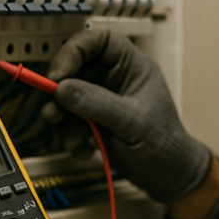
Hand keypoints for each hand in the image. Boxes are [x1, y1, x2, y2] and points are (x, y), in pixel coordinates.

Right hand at [43, 29, 212, 203]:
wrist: (168, 177)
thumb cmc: (165, 144)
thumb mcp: (132, 122)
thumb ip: (97, 103)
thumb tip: (62, 88)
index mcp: (133, 66)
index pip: (100, 42)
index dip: (75, 50)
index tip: (59, 72)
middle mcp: (116, 78)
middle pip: (77, 65)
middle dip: (60, 83)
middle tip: (50, 100)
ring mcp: (103, 98)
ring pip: (68, 91)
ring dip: (57, 107)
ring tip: (55, 121)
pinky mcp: (94, 119)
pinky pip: (69, 115)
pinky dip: (65, 127)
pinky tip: (74, 142)